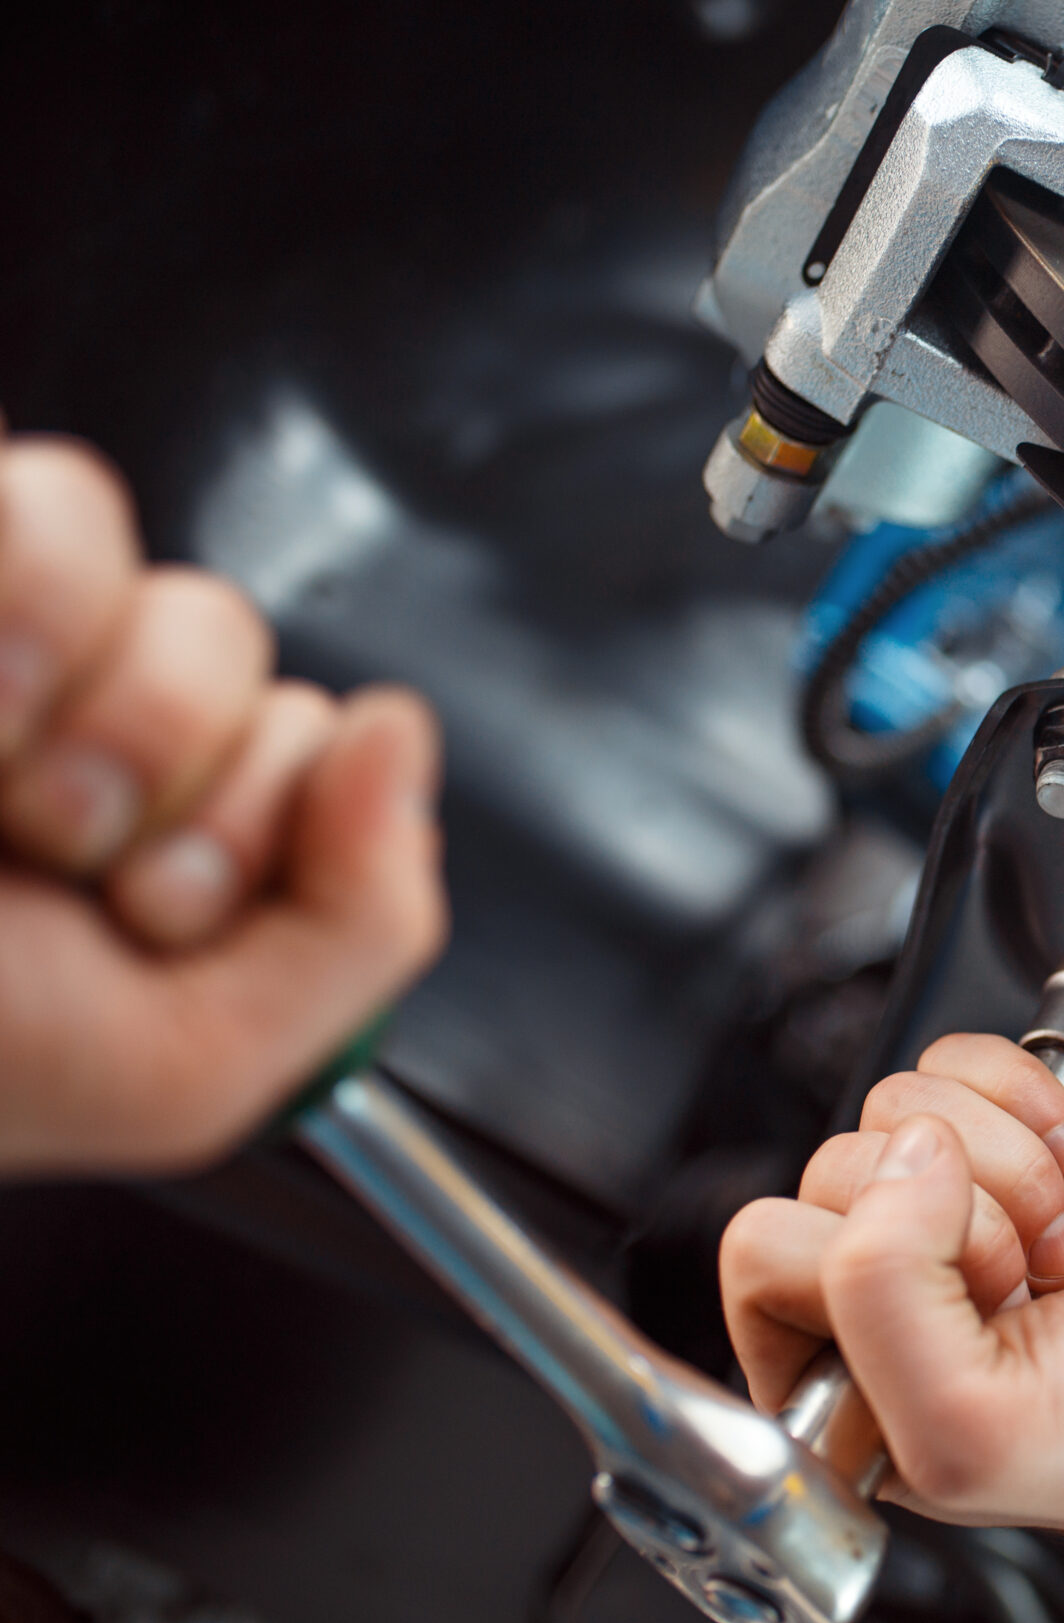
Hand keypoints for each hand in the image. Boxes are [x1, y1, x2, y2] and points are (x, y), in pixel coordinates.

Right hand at [0, 430, 446, 1176]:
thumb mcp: (190, 1063)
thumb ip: (366, 925)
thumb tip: (405, 734)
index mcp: (163, 837)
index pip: (326, 752)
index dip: (265, 834)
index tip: (158, 913)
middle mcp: (85, 725)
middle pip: (253, 662)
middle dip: (185, 784)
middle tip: (67, 858)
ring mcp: (7, 639)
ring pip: (184, 594)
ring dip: (115, 719)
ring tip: (4, 800)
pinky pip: (57, 500)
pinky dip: (26, 610)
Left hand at [721, 1035, 1063, 1622]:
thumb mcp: (965, 1421)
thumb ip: (880, 1290)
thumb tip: (909, 1151)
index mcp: (827, 1377)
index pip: (767, 1243)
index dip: (881, 1256)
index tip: (979, 1308)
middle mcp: (874, 1294)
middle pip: (843, 1160)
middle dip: (965, 1209)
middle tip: (1032, 1283)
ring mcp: (945, 1217)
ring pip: (907, 1104)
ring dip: (1007, 1159)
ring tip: (1058, 1240)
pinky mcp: (1013, 1154)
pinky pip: (966, 1065)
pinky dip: (1031, 1100)